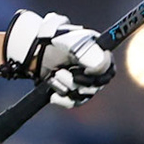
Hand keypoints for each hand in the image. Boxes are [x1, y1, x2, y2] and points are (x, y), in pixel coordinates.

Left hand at [0, 9, 114, 108]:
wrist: (34, 50)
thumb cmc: (54, 41)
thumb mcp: (72, 44)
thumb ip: (89, 54)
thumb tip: (101, 68)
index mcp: (99, 53)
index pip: (109, 70)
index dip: (99, 73)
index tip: (85, 70)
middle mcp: (93, 68)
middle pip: (96, 86)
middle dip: (77, 81)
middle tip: (60, 71)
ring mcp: (82, 81)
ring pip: (84, 95)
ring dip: (66, 86)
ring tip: (54, 75)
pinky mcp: (70, 90)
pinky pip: (73, 102)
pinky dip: (62, 99)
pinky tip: (53, 94)